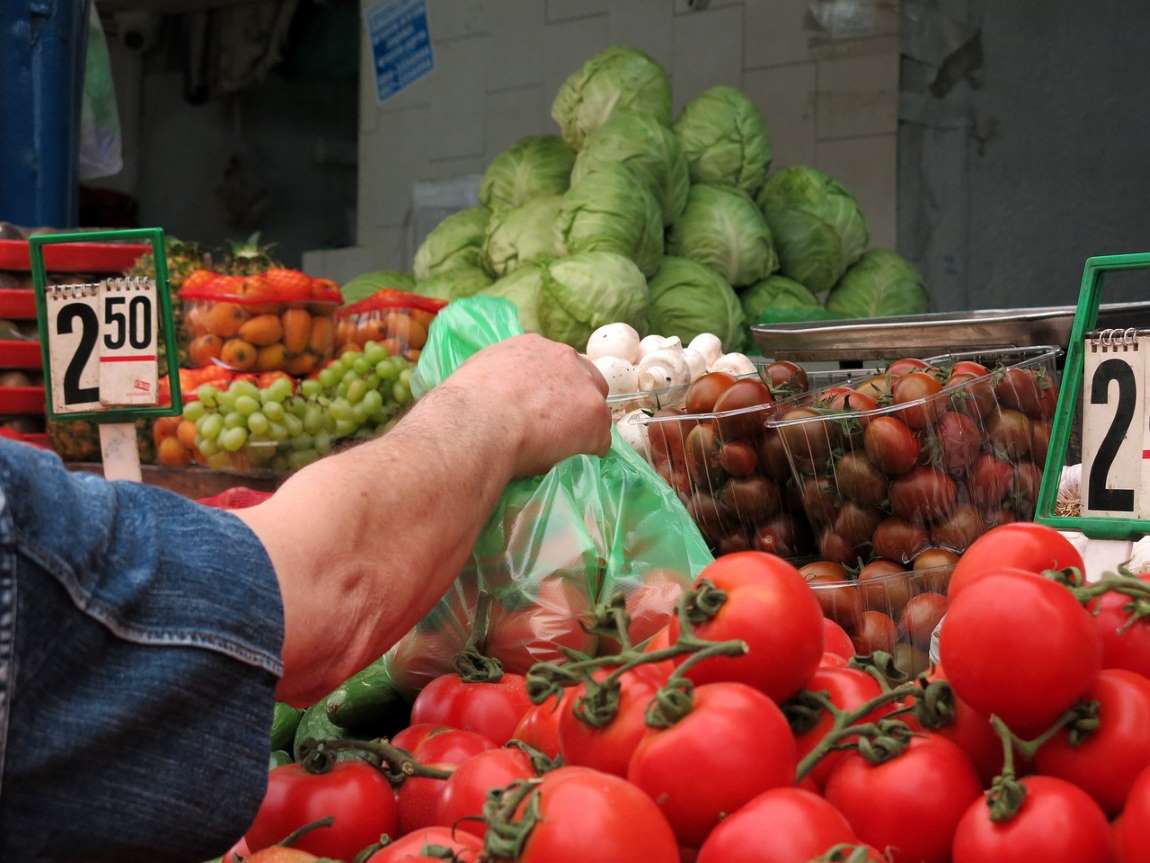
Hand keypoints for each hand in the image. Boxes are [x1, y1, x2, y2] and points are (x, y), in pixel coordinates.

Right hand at [445, 334, 611, 476]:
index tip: (541, 408)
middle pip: (585, 381)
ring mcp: (585, 388)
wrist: (477, 425)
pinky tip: (564, 463)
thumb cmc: (464, 406)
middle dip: (575, 405)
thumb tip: (501, 397)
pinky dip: (586, 454)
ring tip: (557, 451)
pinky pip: (599, 442)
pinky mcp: (595, 418)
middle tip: (555, 430)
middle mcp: (564, 358)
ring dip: (582, 430)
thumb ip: (501, 378)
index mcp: (533, 346)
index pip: (556, 365)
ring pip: (595, 412)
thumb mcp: (478, 375)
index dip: (552, 391)